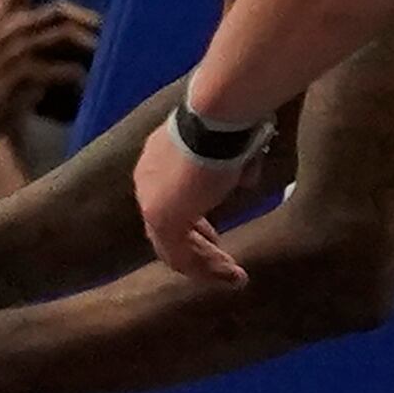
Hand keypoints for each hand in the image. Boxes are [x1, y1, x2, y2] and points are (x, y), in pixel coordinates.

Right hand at [0, 0, 98, 142]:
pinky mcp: (27, 75)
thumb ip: (15, 28)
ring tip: (106, 52)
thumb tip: (60, 17)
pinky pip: (67, 69)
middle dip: (87, 16)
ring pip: (66, 34)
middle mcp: (5, 28)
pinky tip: (89, 83)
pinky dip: (82, 75)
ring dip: (91, 44)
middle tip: (106, 24)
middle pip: (57, 9)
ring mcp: (16, 51)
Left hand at [132, 123, 252, 285]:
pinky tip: (229, 275)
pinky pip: (179, 254)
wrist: (216, 115)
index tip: (213, 238)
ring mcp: (152, 199)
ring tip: (233, 278)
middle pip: (170, 225)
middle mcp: (148, 179)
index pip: (171, 199)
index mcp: (159, 159)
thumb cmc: (228, 120)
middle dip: (199, 247)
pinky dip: (205, 269)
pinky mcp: (163, 216)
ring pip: (174, 245)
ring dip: (205, 264)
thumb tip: (244, 176)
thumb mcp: (227, 144)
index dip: (193, 222)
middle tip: (223, 264)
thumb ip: (230, 164)